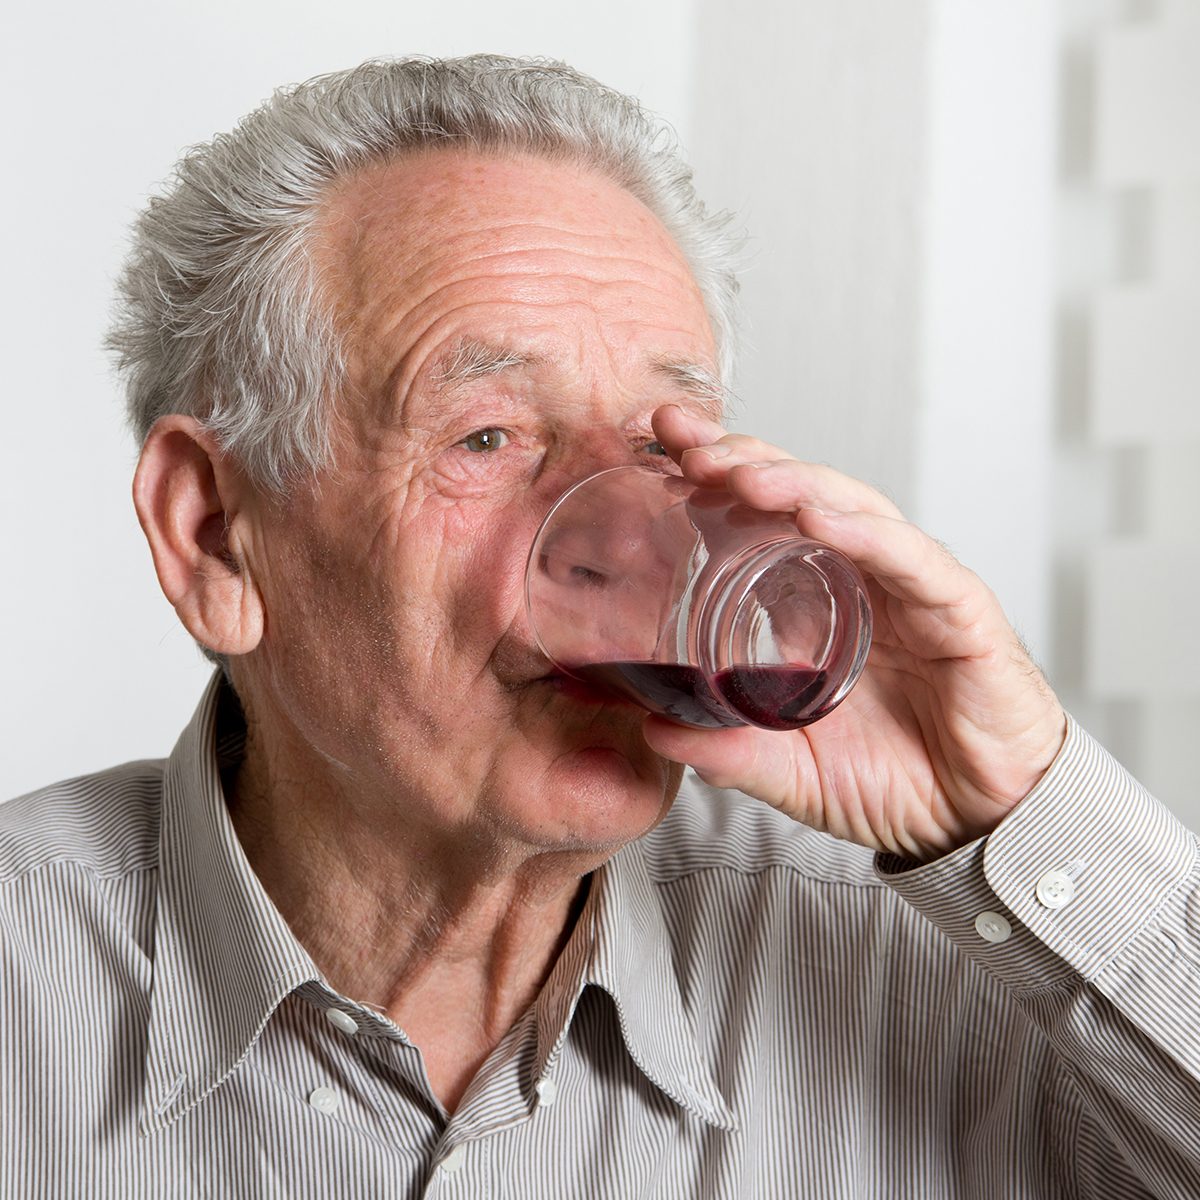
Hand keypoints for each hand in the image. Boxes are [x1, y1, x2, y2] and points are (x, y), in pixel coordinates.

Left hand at [644, 405, 1067, 860]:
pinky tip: (820, 517)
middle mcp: (859, 577)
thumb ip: (728, 751)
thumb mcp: (790, 770)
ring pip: (851, 510)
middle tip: (681, 441)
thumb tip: (653, 729)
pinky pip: (911, 561)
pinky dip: (866, 534)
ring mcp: (909, 587)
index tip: (655, 449)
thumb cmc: (894, 781)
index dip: (712, 478)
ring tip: (739, 474)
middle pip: (797, 494)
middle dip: (739, 458)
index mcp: (816, 600)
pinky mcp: (961, 611)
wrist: (979, 824)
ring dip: (794, 484)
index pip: (761, 517)